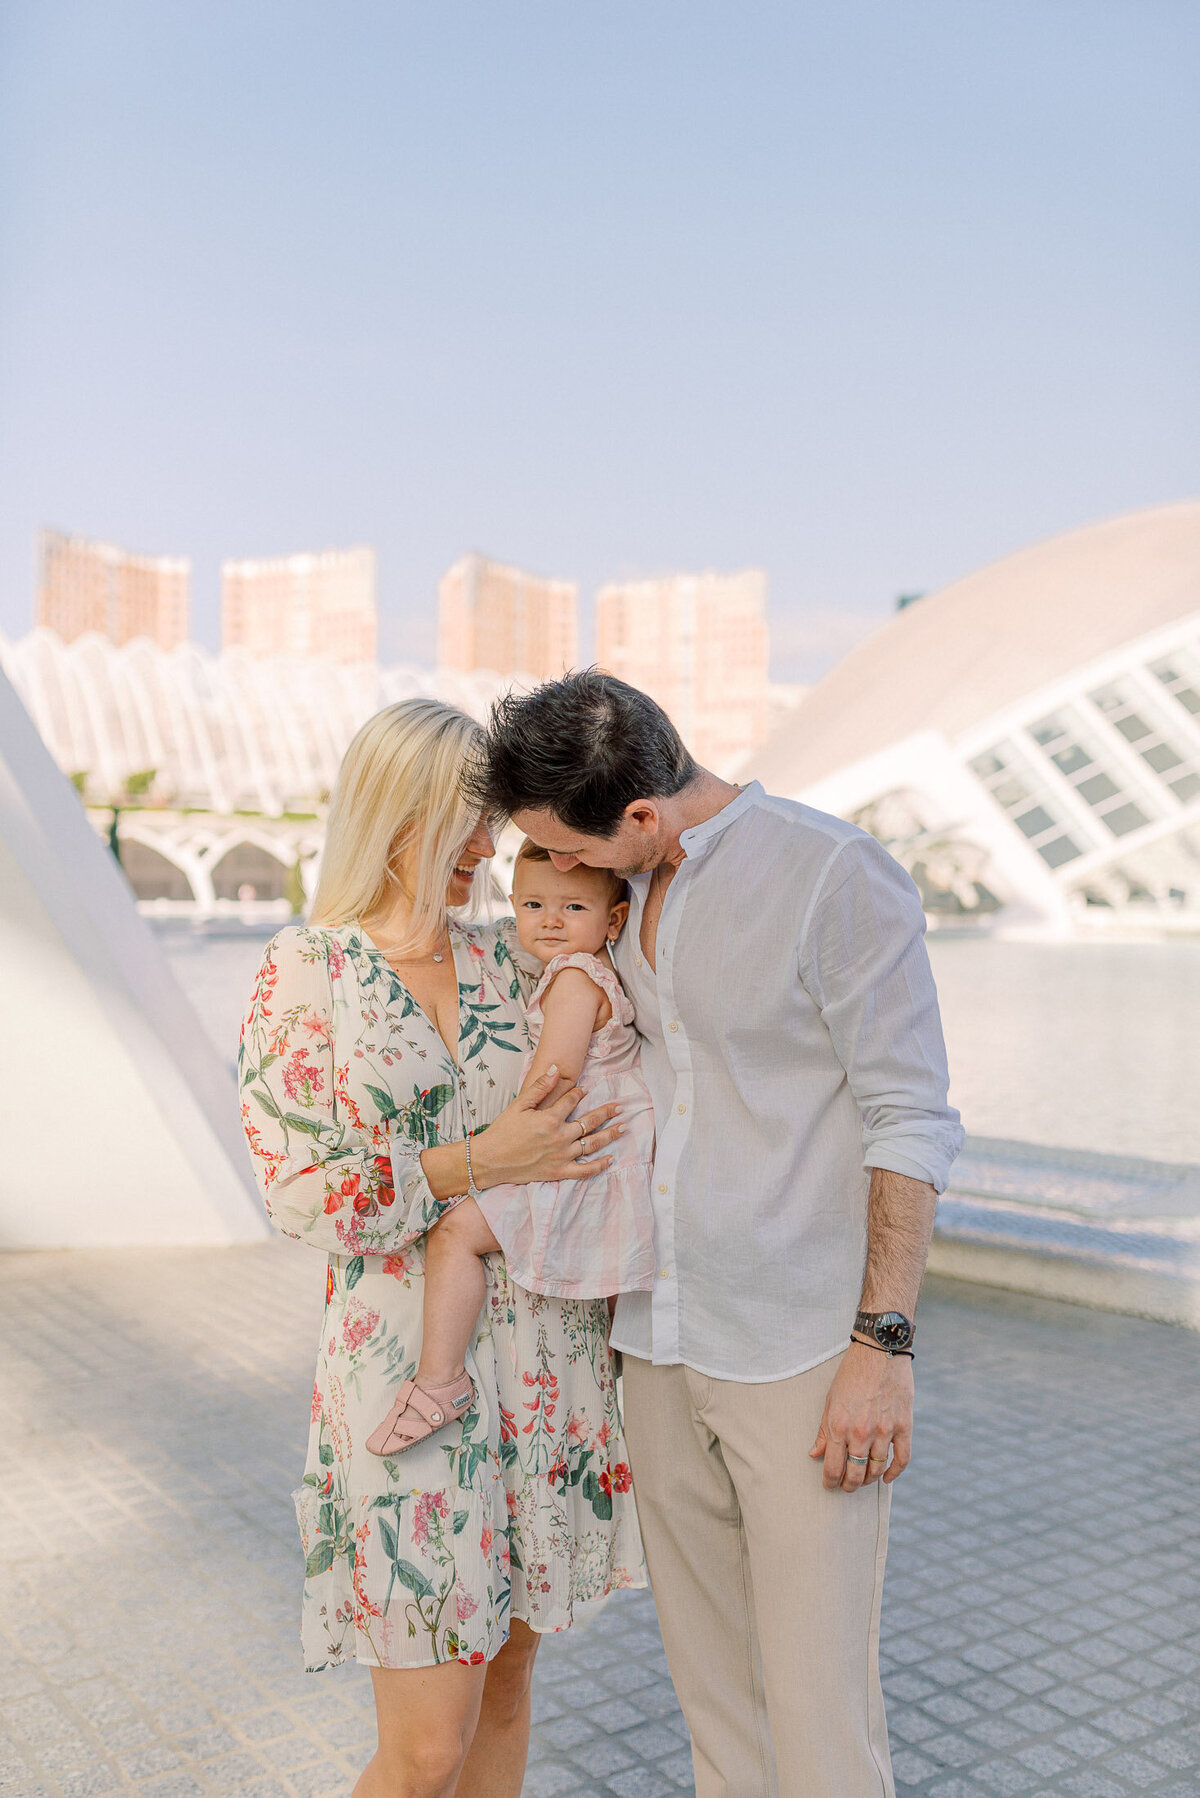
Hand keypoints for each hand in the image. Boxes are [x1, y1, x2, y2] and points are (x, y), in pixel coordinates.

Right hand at [471, 1065, 621, 1187]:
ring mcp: (561, 1156)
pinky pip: (585, 1170)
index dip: (580, 1093)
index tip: (585, 1089)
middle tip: (620, 1107)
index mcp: (550, 1118)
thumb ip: (540, 1087)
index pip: (572, 1101)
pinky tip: (610, 1159)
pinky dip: (599, 1165)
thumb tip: (556, 1069)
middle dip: (607, 1112)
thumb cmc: (502, 1131)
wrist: (490, 1160)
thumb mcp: (519, 1105)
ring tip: (623, 1127)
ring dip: (610, 1135)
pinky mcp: (559, 1172)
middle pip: (590, 1122)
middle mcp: (560, 1137)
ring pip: (592, 1144)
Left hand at [809, 1341, 912, 1492]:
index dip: (830, 1482)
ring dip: (869, 1480)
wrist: (880, 1351)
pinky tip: (887, 1478)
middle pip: (856, 1474)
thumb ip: (823, 1430)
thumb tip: (814, 1453)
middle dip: (849, 1485)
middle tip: (846, 1487)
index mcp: (840, 1426)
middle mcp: (861, 1432)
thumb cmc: (852, 1374)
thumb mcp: (830, 1400)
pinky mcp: (904, 1426)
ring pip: (877, 1470)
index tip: (829, 1485)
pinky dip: (894, 1473)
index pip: (833, 1468)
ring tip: (863, 1480)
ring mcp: (884, 1431)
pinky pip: (901, 1459)